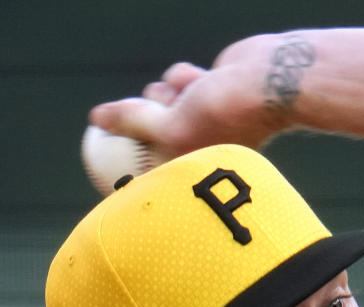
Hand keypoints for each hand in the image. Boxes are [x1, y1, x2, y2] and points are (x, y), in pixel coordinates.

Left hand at [89, 34, 291, 156]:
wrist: (266, 83)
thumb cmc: (224, 116)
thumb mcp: (171, 128)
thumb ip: (131, 123)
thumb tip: (97, 118)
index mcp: (191, 172)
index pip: (148, 172)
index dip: (129, 164)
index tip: (106, 162)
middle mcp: (195, 149)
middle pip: (147, 129)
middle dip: (153, 114)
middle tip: (167, 112)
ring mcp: (201, 120)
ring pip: (158, 98)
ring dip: (168, 91)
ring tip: (191, 95)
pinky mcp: (206, 93)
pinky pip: (176, 80)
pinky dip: (184, 77)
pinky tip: (204, 80)